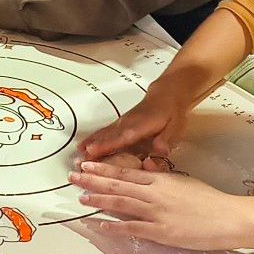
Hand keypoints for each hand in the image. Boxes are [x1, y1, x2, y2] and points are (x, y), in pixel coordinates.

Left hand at [70, 163, 253, 251]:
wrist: (229, 217)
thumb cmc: (209, 199)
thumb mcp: (183, 181)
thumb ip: (162, 177)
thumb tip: (145, 168)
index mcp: (160, 179)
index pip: (125, 172)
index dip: (103, 169)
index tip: (86, 165)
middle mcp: (154, 193)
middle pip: (117, 186)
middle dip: (93, 181)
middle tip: (72, 177)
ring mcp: (157, 213)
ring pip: (121, 204)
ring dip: (99, 200)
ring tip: (81, 197)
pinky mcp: (161, 232)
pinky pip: (133, 229)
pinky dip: (115, 227)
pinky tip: (100, 225)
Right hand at [79, 82, 193, 160]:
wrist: (167, 93)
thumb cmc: (171, 112)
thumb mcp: (175, 126)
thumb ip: (166, 139)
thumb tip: (160, 150)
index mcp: (141, 126)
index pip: (122, 138)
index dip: (107, 145)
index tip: (92, 151)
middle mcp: (127, 124)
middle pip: (108, 137)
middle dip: (93, 148)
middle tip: (79, 159)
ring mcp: (122, 122)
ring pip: (104, 133)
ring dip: (90, 143)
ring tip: (77, 153)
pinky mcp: (120, 123)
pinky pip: (105, 131)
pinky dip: (93, 137)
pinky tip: (84, 144)